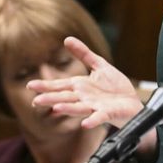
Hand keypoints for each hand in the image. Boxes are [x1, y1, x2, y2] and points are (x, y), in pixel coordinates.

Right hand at [29, 37, 143, 126]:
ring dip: (68, 109)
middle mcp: (84, 98)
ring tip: (55, 108)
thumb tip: (67, 39)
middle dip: (51, 99)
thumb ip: (84, 54)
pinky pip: (99, 117)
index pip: (60, 86)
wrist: (133, 102)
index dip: (45, 86)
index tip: (30, 86)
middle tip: (36, 101)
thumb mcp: (99, 65)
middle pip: (65, 98)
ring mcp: (95, 107)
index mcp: (80, 87)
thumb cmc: (116, 87)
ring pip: (79, 108)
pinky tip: (85, 124)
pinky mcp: (108, 113)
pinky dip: (92, 120)